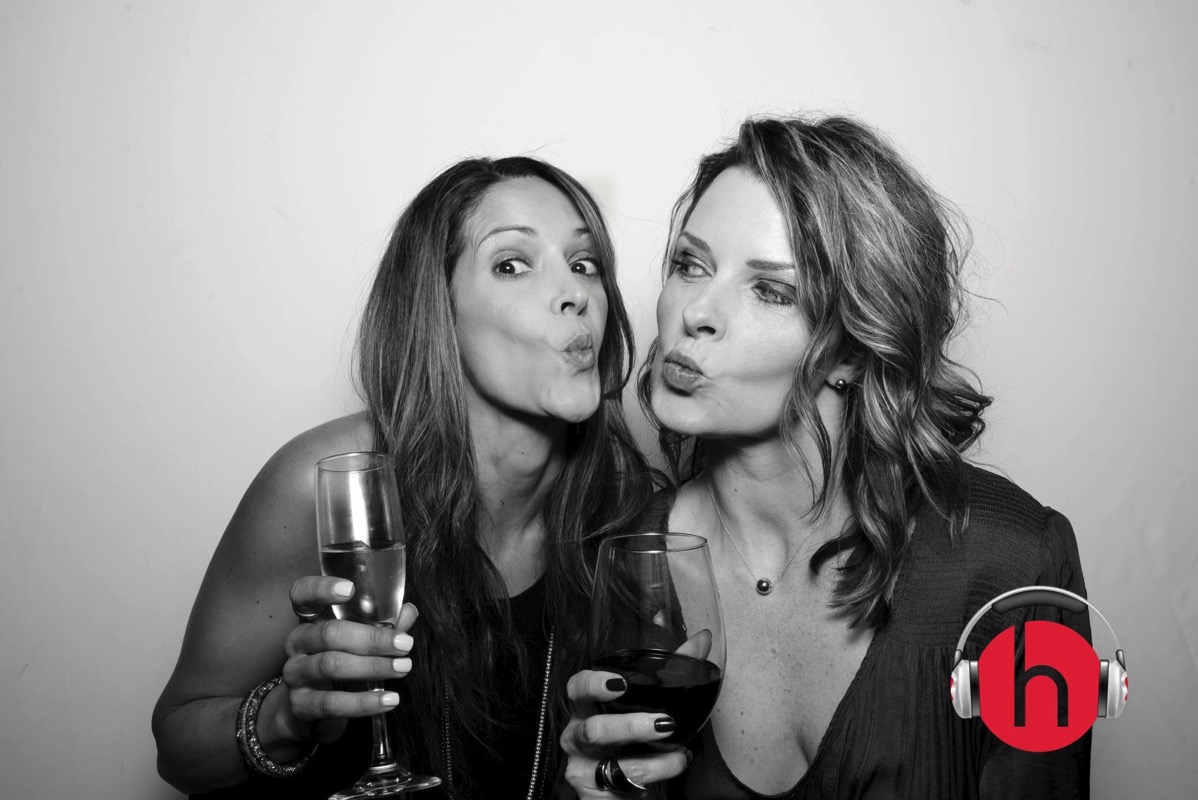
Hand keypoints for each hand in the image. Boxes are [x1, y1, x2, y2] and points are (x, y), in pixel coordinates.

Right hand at [275, 575, 417, 743]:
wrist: (312, 708)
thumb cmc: (341, 661)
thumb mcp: (358, 639)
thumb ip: (382, 624)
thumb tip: (408, 612)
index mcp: (309, 618)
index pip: (303, 594)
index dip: (321, 589)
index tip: (350, 589)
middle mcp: (297, 642)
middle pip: (328, 633)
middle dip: (371, 638)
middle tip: (405, 644)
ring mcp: (294, 674)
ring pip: (330, 666)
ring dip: (372, 667)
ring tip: (403, 668)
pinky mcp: (300, 705)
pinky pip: (331, 703)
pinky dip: (363, 702)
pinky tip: (389, 700)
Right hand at [560, 670, 689, 796]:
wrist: (617, 789)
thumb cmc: (629, 740)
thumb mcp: (646, 705)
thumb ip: (672, 668)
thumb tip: (702, 639)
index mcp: (585, 709)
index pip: (576, 689)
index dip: (592, 684)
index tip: (618, 683)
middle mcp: (577, 738)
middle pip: (594, 730)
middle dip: (631, 727)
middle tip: (665, 723)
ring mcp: (582, 770)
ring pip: (615, 766)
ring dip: (656, 762)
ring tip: (680, 754)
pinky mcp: (594, 797)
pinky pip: (624, 792)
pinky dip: (653, 781)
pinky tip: (669, 771)